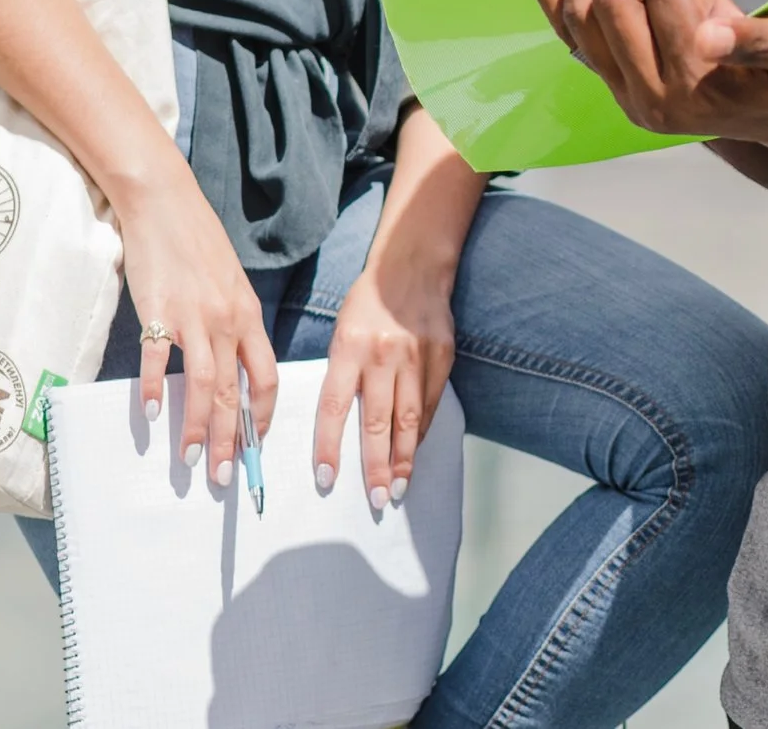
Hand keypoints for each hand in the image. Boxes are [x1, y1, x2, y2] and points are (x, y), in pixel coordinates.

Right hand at [114, 165, 275, 485]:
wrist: (165, 202)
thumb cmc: (198, 244)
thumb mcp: (231, 283)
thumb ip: (234, 323)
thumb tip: (233, 366)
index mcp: (248, 315)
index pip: (266, 376)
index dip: (263, 415)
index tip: (255, 444)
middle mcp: (226, 320)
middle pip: (234, 392)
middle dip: (231, 440)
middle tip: (224, 477)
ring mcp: (193, 316)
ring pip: (202, 385)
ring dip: (197, 428)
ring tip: (190, 461)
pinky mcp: (157, 310)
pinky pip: (156, 358)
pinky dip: (151, 389)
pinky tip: (149, 414)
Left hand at [314, 250, 455, 512]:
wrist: (412, 268)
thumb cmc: (368, 304)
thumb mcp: (343, 331)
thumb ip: (343, 374)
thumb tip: (340, 426)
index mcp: (349, 347)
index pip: (334, 406)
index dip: (329, 446)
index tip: (326, 479)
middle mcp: (382, 354)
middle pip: (376, 421)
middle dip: (375, 466)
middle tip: (376, 499)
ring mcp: (415, 357)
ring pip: (408, 419)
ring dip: (403, 458)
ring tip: (399, 487)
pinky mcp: (441, 357)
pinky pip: (429, 404)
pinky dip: (421, 432)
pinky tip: (414, 452)